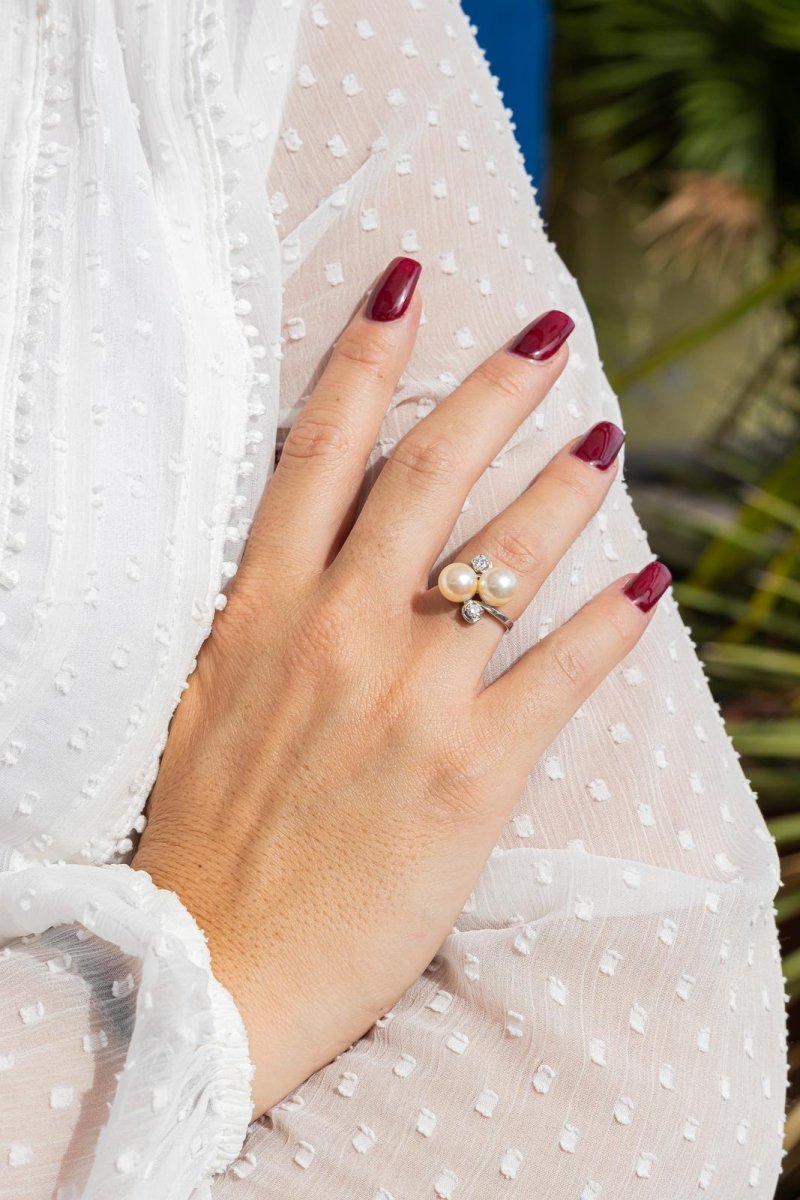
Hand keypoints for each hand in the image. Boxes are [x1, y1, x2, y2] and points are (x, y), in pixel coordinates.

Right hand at [132, 256, 670, 1117]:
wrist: (217, 968)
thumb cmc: (204, 838)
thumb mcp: (207, 699)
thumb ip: (259, 619)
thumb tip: (305, 555)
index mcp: (265, 608)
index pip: (321, 450)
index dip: (369, 354)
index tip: (411, 286)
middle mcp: (340, 631)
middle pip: (430, 474)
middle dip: (494, 390)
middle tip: (547, 337)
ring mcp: (411, 697)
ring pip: (505, 556)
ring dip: (566, 486)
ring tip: (606, 439)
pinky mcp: (474, 772)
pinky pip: (561, 674)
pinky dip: (612, 625)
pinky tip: (650, 587)